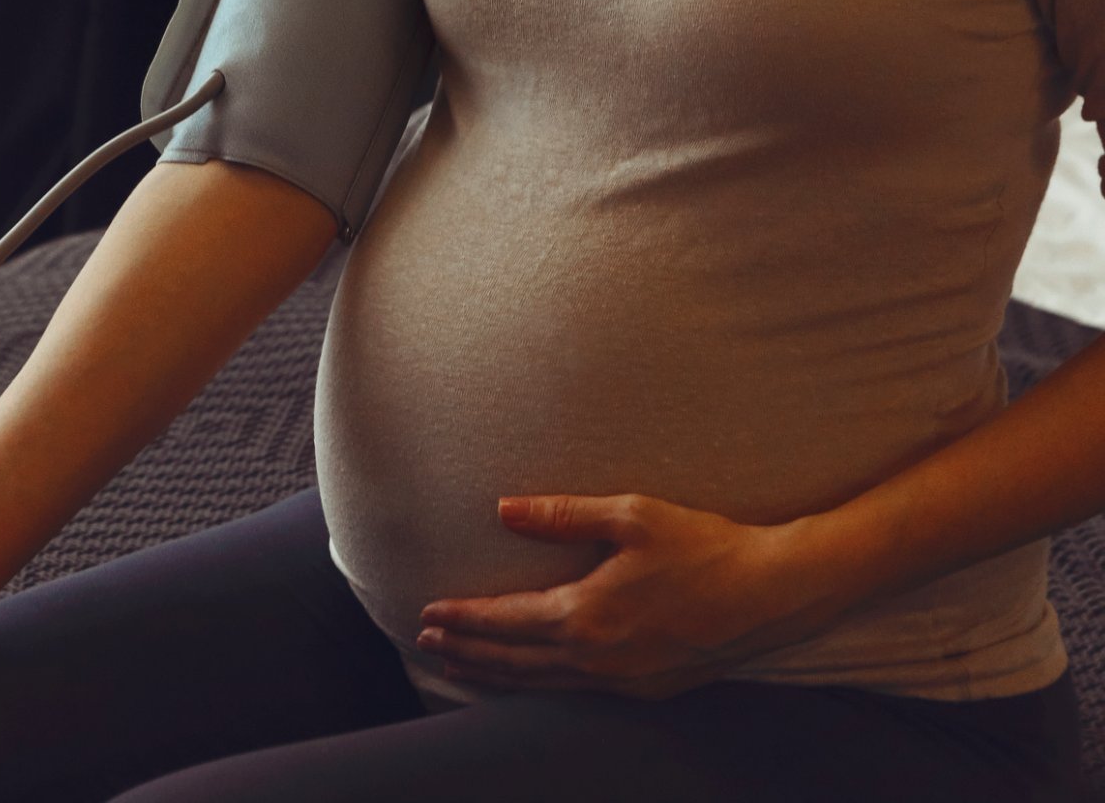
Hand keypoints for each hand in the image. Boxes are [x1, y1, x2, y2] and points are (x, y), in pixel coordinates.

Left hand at [415, 494, 849, 699]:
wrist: (774, 592)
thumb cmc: (704, 546)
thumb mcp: (630, 515)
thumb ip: (561, 514)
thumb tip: (502, 509)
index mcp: (586, 615)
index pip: (505, 622)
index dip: (464, 619)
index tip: (428, 614)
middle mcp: (597, 658)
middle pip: (512, 661)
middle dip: (466, 652)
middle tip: (427, 642)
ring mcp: (622, 680)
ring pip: (541, 684)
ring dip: (495, 675)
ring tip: (459, 666)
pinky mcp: (647, 688)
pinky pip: (575, 691)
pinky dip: (538, 686)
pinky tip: (528, 678)